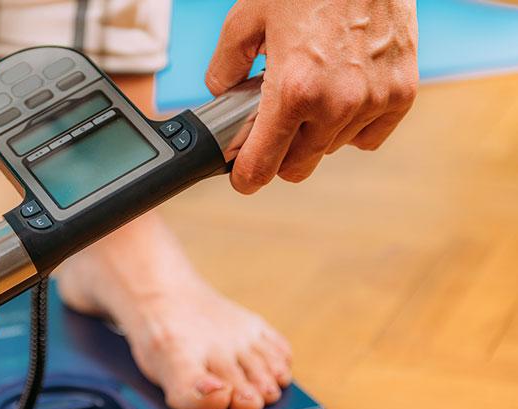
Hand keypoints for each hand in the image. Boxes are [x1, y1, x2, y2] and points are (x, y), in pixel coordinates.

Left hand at [206, 0, 418, 193]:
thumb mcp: (247, 17)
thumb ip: (225, 65)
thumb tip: (221, 92)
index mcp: (294, 89)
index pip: (263, 165)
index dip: (246, 177)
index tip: (242, 177)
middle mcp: (336, 103)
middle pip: (298, 167)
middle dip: (279, 154)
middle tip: (273, 126)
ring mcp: (374, 100)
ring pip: (331, 149)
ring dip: (315, 134)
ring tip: (310, 93)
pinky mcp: (402, 93)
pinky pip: (368, 137)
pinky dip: (352, 126)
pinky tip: (341, 97)